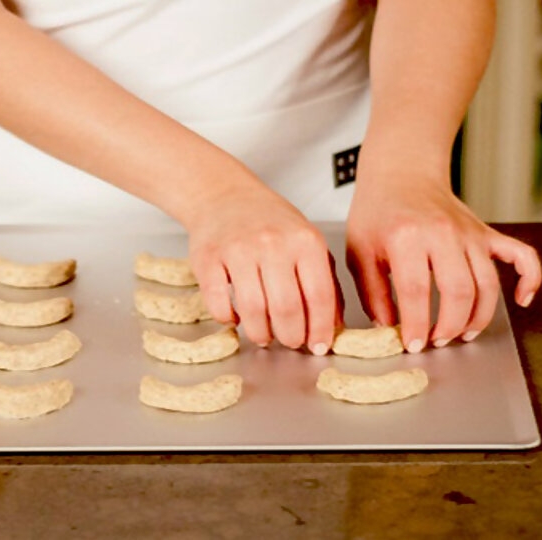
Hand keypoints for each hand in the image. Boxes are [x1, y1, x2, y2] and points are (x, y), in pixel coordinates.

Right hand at [184, 183, 340, 353]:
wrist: (223, 195)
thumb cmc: (269, 221)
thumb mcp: (307, 242)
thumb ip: (325, 282)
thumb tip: (332, 326)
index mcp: (304, 240)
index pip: (319, 297)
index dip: (320, 329)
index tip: (319, 346)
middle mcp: (273, 244)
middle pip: (287, 309)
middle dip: (291, 336)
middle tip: (290, 342)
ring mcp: (238, 251)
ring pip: (253, 311)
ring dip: (261, 333)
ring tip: (264, 336)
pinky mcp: (208, 259)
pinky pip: (219, 304)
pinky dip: (228, 320)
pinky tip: (235, 318)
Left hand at [346, 167, 541, 352]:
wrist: (401, 174)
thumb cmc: (377, 213)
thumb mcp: (360, 252)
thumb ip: (372, 293)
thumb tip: (387, 328)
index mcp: (406, 237)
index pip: (416, 291)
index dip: (416, 324)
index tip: (413, 344)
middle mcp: (442, 234)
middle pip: (459, 291)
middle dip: (450, 325)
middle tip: (437, 341)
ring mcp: (470, 233)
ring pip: (488, 283)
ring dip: (479, 316)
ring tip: (462, 334)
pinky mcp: (486, 233)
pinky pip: (521, 256)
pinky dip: (529, 279)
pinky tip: (521, 301)